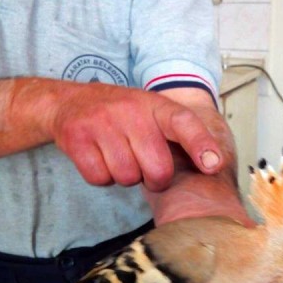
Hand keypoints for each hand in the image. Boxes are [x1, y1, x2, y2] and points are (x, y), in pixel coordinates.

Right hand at [49, 84, 222, 189]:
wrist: (68, 102)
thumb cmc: (120, 115)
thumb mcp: (151, 111)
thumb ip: (178, 132)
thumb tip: (213, 164)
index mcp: (154, 105)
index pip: (183, 123)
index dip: (201, 144)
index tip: (213, 165)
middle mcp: (130, 111)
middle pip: (158, 169)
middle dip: (155, 179)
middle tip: (145, 166)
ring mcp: (102, 124)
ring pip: (128, 177)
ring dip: (126, 176)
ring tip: (118, 156)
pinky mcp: (77, 139)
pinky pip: (100, 178)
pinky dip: (102, 176)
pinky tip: (100, 158)